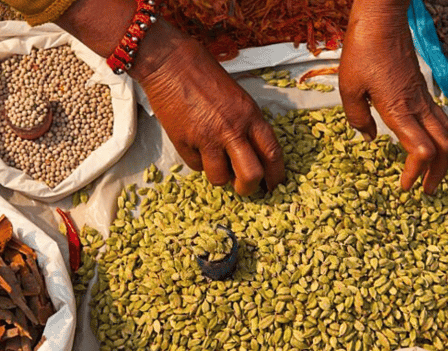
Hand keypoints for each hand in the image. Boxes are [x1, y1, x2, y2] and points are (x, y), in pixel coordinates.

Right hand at [133, 22, 284, 195]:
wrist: (172, 64)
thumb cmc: (206, 77)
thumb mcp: (238, 99)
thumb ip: (247, 126)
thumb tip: (250, 156)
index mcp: (250, 116)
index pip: (272, 153)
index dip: (276, 175)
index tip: (273, 185)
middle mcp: (232, 129)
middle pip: (250, 175)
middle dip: (248, 188)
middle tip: (244, 189)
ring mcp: (207, 138)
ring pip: (219, 178)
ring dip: (219, 176)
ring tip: (214, 161)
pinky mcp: (184, 143)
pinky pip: (196, 166)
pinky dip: (197, 162)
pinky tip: (195, 146)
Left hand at [339, 0, 447, 194]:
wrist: (382, 20)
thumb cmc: (362, 51)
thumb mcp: (348, 89)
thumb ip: (358, 119)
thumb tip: (371, 138)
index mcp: (399, 110)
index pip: (420, 151)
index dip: (415, 173)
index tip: (405, 187)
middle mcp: (417, 106)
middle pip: (443, 147)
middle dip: (438, 173)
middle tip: (427, 190)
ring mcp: (423, 96)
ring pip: (446, 132)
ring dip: (442, 156)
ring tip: (430, 172)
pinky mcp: (421, 89)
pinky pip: (438, 118)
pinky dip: (437, 138)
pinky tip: (425, 143)